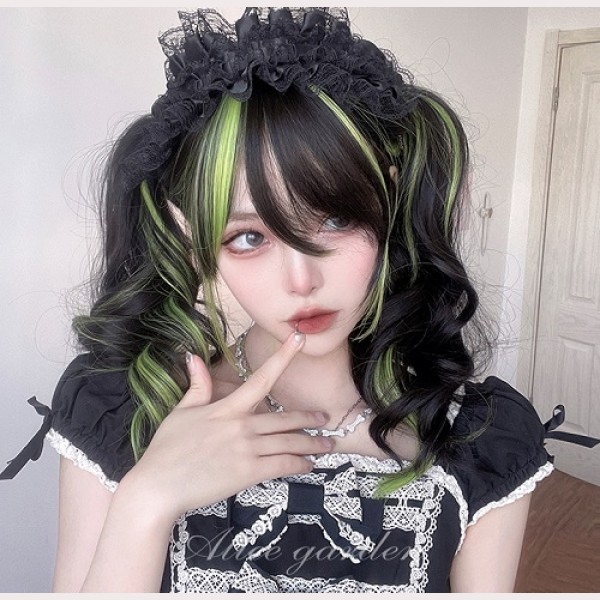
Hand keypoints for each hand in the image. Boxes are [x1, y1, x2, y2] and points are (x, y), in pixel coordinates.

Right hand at [122, 331, 331, 520]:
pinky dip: (299, 464)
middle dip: (309, 419)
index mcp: (227, 408)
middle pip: (285, 419)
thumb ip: (197, 386)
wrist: (158, 487)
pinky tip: (308, 464)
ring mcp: (247, 450)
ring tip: (327, 445)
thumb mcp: (180, 412)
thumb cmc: (166, 449)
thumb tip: (194, 358)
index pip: (262, 378)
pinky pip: (282, 465)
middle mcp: (242, 425)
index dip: (283, 357)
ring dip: (312, 444)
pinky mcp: (248, 473)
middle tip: (325, 419)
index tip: (300, 340)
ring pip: (289, 443)